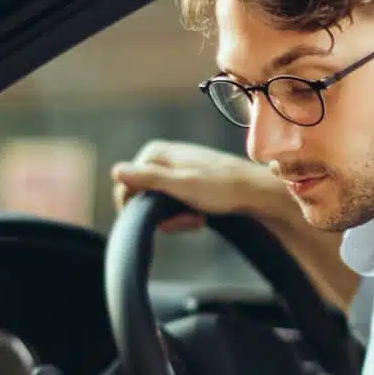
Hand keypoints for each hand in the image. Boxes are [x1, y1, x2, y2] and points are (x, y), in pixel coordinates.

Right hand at [110, 141, 281, 233]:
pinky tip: (201, 218)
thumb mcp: (182, 185)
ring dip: (176, 218)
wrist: (257, 192)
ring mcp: (177, 170)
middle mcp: (163, 158)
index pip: (125, 185)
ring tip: (197, 219)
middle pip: (143, 195)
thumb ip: (149, 179)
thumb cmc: (222, 187)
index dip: (139, 208)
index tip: (162, 221)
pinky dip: (185, 214)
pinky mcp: (189, 183)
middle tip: (188, 220)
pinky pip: (174, 203)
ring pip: (159, 203)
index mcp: (156, 152)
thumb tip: (115, 171)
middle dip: (162, 215)